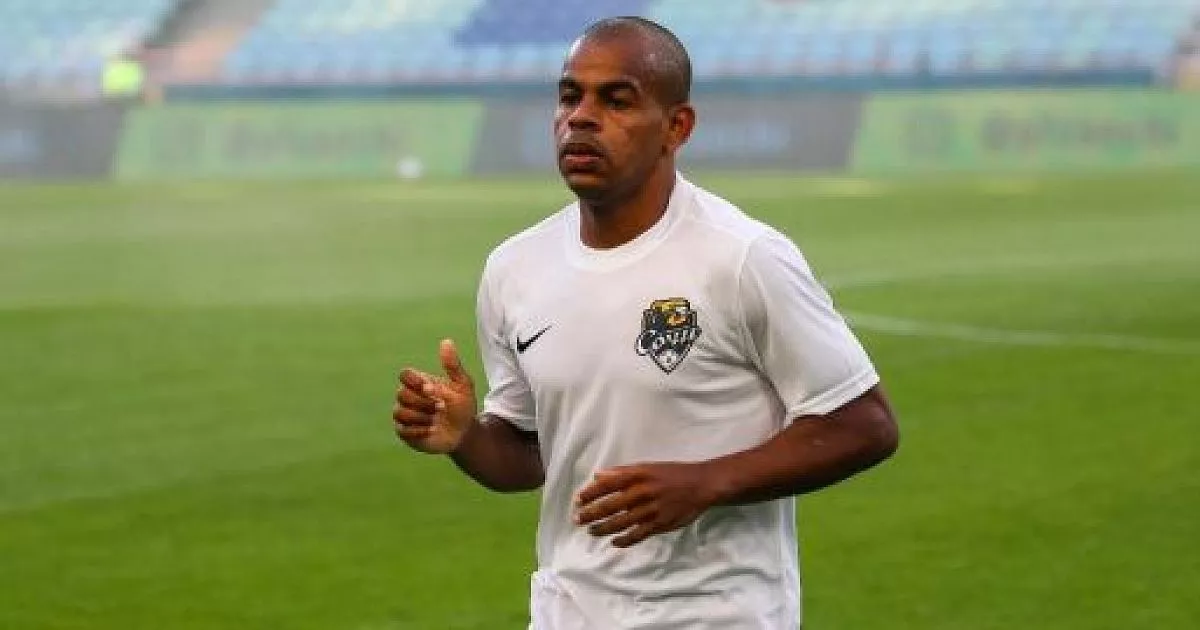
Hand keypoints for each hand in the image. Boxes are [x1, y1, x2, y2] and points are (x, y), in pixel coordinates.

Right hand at [392, 339, 477, 453]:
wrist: (463, 434)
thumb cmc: (463, 408)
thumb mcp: (462, 385)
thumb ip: (453, 365)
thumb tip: (446, 341)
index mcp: (420, 383)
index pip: (404, 375)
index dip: (414, 382)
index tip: (430, 389)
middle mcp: (409, 397)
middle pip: (401, 394)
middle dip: (424, 403)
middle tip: (440, 408)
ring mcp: (405, 414)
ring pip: (400, 412)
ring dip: (423, 418)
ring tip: (436, 420)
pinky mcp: (404, 431)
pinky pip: (403, 429)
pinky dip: (420, 431)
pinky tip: (431, 431)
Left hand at [574, 462, 719, 547]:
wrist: (701, 485)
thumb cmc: (672, 474)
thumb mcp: (647, 466)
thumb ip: (622, 472)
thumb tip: (597, 475)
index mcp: (638, 475)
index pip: (607, 484)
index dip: (590, 493)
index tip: (577, 500)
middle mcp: (642, 492)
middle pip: (610, 505)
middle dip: (591, 513)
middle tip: (577, 520)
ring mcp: (651, 509)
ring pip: (621, 522)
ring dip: (603, 528)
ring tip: (591, 532)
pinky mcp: (660, 524)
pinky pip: (638, 535)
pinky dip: (624, 540)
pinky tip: (614, 542)